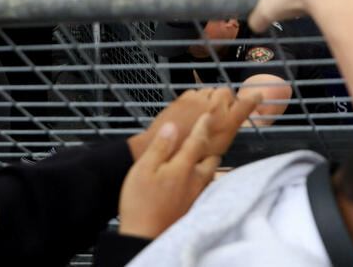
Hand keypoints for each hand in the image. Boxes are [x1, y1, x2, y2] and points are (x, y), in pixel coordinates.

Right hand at [118, 115, 220, 238]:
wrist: (144, 236)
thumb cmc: (140, 203)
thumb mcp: (143, 169)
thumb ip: (160, 147)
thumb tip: (173, 127)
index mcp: (183, 168)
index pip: (198, 142)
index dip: (203, 127)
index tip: (208, 116)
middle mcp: (195, 181)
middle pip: (212, 159)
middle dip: (211, 147)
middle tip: (208, 137)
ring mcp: (195, 196)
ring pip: (209, 175)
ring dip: (208, 163)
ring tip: (202, 157)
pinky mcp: (192, 208)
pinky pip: (204, 187)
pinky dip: (203, 178)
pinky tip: (194, 181)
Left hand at [128, 87, 260, 159]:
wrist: (165, 148)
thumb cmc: (193, 155)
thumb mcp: (218, 148)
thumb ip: (228, 130)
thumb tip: (233, 120)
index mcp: (227, 121)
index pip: (245, 104)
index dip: (253, 99)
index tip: (257, 95)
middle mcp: (215, 107)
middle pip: (227, 93)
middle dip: (226, 100)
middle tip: (221, 112)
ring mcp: (199, 99)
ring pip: (211, 91)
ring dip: (211, 98)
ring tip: (205, 113)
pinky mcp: (185, 97)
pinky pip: (197, 92)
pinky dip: (197, 99)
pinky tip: (193, 111)